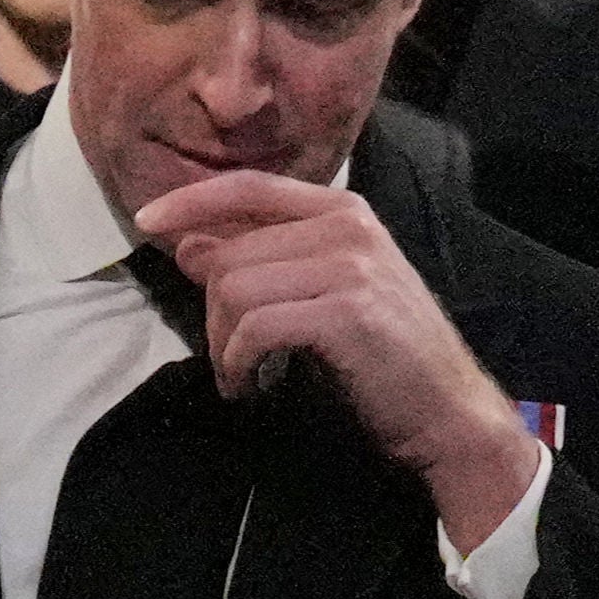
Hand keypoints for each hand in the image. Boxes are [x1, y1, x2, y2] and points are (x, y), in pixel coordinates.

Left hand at [136, 170, 541, 553]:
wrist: (450, 412)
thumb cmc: (387, 359)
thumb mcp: (323, 296)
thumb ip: (264, 263)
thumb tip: (188, 245)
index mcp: (344, 211)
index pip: (249, 186)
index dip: (191, 199)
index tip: (148, 221)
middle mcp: (348, 226)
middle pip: (230, 251)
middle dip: (210, 313)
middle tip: (228, 358)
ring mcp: (349, 265)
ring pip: (234, 287)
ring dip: (221, 344)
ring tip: (240, 376)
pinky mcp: (346, 311)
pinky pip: (254, 326)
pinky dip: (238, 363)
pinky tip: (251, 386)